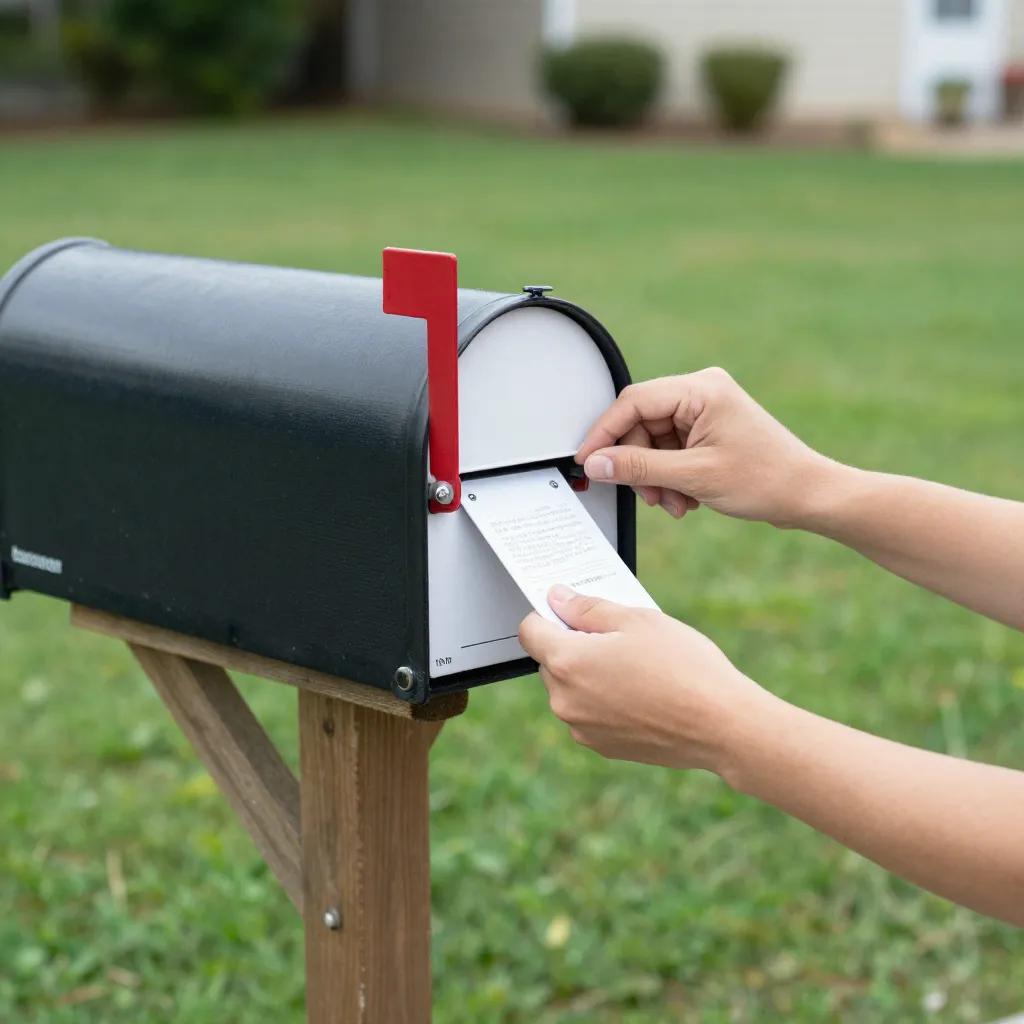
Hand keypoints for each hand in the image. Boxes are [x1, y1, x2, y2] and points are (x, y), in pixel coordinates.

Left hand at [518, 585, 768, 771]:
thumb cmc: (683, 667)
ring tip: (637, 668)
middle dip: (574, 645)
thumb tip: (557, 599)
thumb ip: (587, 608)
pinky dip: (604, 701)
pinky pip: (589, 713)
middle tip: (619, 638)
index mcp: (566, 662)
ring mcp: (581, 727)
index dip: (548, 615)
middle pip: (550, 661)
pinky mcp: (601, 746)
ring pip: (571, 688)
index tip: (573, 611)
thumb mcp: (636, 620)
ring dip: (590, 675)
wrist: (721, 725)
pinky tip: (642, 693)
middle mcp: (564, 700)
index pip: (529, 631)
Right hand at [576, 367, 832, 527]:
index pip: (633, 402)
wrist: (808, 495)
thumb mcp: (693, 476)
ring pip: (653, 441)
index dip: (604, 434)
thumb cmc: (769, 479)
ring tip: (673, 501)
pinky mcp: (708, 430)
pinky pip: (670, 450)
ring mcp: (706, 411)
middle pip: (640, 423)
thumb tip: (596, 463)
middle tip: (646, 494)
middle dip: (638, 464)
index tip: (587, 461)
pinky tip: (685, 497)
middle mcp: (702, 392)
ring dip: (655, 477)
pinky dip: (669, 477)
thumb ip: (638, 467)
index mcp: (701, 389)